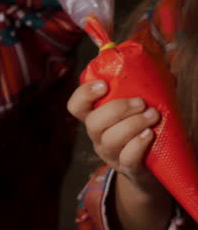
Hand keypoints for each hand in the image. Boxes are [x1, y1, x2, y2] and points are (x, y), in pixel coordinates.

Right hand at [67, 80, 164, 194]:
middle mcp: (98, 137)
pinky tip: (149, 135)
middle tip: (140, 102)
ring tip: (152, 116)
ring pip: (111, 139)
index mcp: (96, 119)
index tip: (104, 85)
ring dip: (133, 124)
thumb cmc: (142, 130)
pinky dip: (138, 144)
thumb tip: (152, 61)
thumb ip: (139, 89)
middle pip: (94, 123)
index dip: (84, 94)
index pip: (76, 106)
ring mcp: (110, 154)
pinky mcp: (127, 168)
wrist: (149, 168)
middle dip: (117, 108)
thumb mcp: (134, 110)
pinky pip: (127, 157)